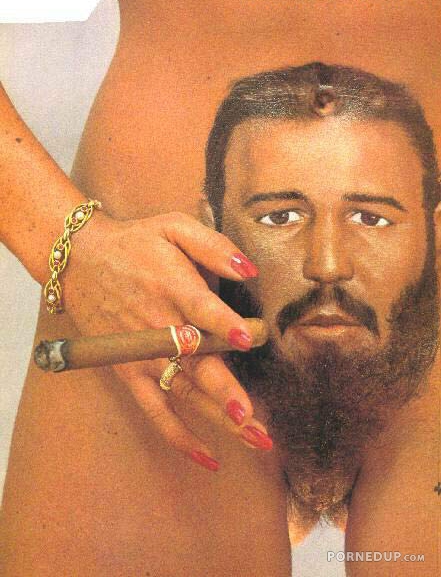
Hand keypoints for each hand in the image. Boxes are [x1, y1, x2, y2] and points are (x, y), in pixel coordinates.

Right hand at [62, 210, 272, 470]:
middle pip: (196, 365)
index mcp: (173, 288)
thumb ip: (213, 246)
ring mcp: (143, 355)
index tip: (249, 338)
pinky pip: (155, 410)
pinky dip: (178, 435)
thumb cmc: (136, 242)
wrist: (82, 260)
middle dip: (227, 393)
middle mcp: (159, 327)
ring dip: (218, 419)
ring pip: (184, 393)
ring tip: (254, 439)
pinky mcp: (130, 372)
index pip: (201, 310)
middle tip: (255, 422)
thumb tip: (250, 269)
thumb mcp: (174, 227)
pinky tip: (208, 456)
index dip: (225, 324)